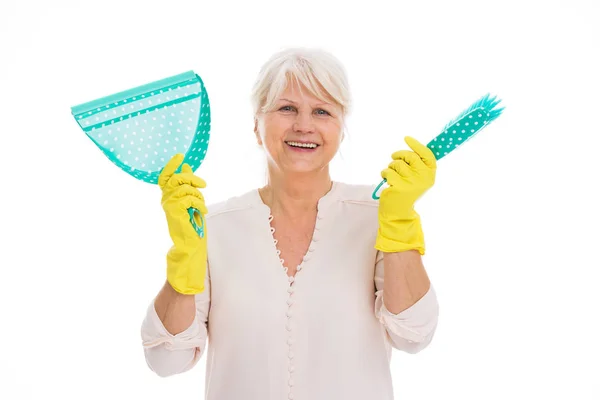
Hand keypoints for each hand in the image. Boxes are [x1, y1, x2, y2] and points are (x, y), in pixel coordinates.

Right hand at [158, 153, 207, 294]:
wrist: (190, 248)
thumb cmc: (192, 227)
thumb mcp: (192, 202)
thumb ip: (188, 186)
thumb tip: (186, 167)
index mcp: (169, 198)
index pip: (165, 177)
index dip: (170, 165)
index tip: (179, 156)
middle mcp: (166, 201)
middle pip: (176, 179)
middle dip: (191, 178)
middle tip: (203, 185)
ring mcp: (169, 208)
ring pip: (184, 188)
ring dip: (198, 195)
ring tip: (201, 206)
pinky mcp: (175, 214)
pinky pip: (189, 199)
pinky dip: (199, 204)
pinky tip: (202, 212)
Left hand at [375, 136, 435, 253]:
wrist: (399, 211)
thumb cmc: (406, 190)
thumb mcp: (417, 178)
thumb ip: (417, 164)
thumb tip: (412, 147)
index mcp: (430, 174)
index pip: (427, 154)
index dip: (416, 145)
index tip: (406, 138)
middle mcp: (424, 177)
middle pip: (409, 156)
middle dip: (399, 156)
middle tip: (394, 160)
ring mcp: (412, 182)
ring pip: (397, 163)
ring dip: (390, 167)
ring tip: (391, 174)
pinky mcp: (400, 186)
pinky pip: (388, 171)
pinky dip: (384, 173)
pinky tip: (386, 180)